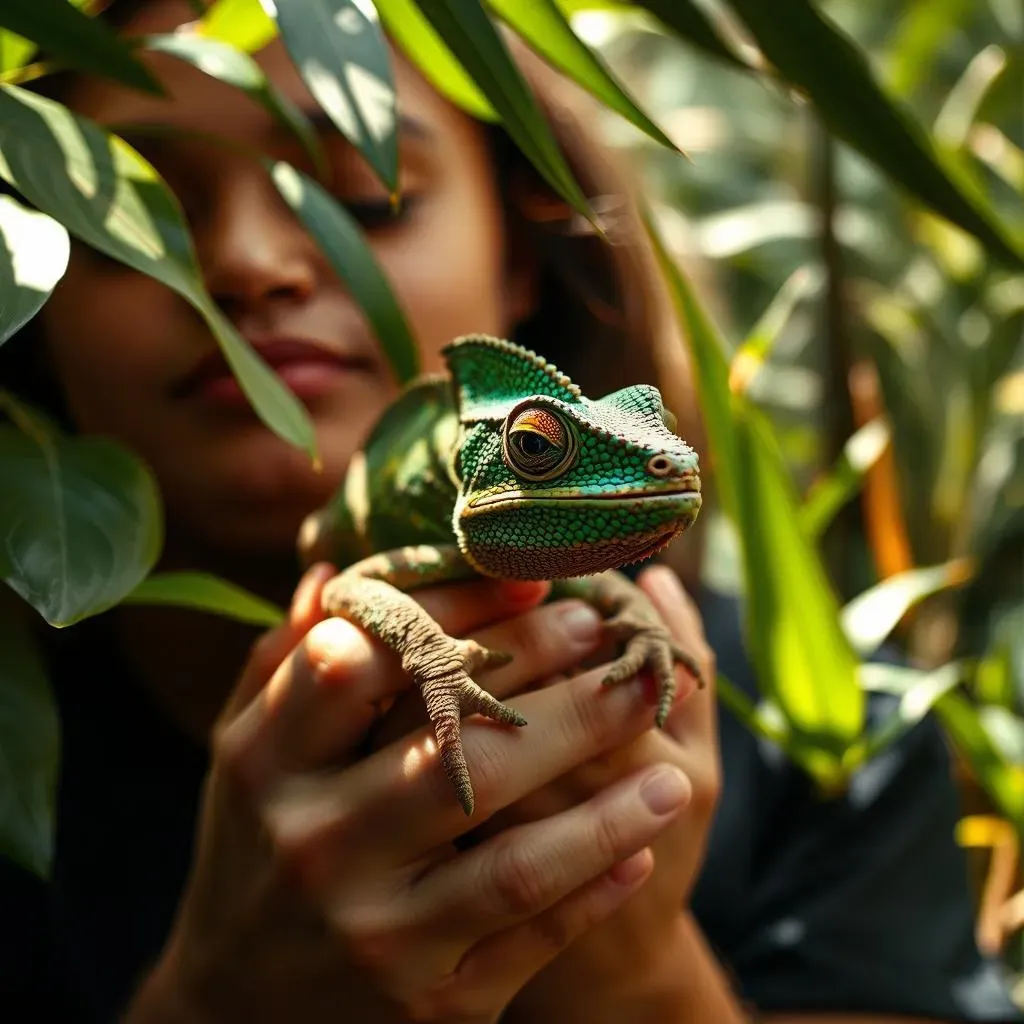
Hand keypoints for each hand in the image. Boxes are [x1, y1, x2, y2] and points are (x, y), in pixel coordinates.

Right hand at [127, 564, 692, 1023]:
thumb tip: (335, 575)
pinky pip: (532, 935)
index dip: (449, 609)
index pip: (359, 661)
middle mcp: (316, 844)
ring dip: (608, 800)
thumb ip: (283, 669)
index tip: (530, 579)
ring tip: (666, 745)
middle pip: (459, 747)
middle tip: (613, 637)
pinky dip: (595, 885)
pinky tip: (643, 840)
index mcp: (262, 764)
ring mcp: (375, 933)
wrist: (238, 1020)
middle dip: (555, 682)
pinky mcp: (429, 1003)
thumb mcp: (245, 760)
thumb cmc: (253, 856)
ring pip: (516, 857)